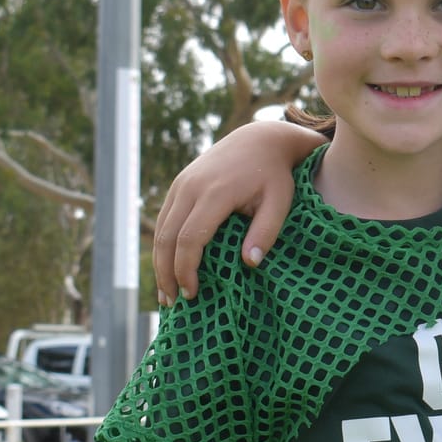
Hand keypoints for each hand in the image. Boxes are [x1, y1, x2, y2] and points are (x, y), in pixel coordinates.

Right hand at [153, 121, 318, 302]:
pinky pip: (164, 219)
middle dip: (166, 273)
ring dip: (160, 263)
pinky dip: (162, 245)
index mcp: (215, 193)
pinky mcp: (179, 185)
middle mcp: (191, 187)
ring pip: (160, 229)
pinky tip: (168, 266)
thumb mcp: (280, 202)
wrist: (260, 139)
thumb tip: (250, 263)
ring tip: (167, 293)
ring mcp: (181, 184)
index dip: (187, 269)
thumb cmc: (275, 175)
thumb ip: (266, 231)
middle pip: (167, 237)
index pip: (190, 238)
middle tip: (172, 303)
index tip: (193, 293)